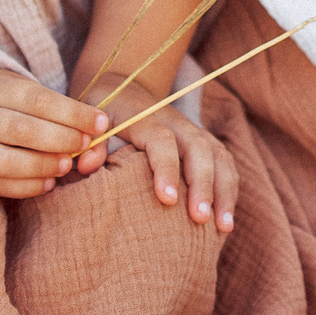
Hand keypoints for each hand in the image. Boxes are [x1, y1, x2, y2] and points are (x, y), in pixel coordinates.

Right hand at [0, 67, 106, 197]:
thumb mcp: (8, 82)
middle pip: (22, 130)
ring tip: (66, 166)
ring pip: (4, 162)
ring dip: (41, 166)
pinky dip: (23, 187)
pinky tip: (45, 183)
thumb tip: (90, 126)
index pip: (38, 100)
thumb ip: (44, 103)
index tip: (101, 122)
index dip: (73, 113)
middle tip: (86, 145)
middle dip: (61, 140)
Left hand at [84, 82, 237, 231]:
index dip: (166, 168)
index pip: (162, 140)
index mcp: (146, 118)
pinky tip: (226, 218)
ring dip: (224, 190)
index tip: (167, 200)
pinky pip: (224, 162)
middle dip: (203, 184)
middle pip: (199, 148)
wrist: (126, 87)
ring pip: (218, 155)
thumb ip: (90, 142)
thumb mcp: (92, 121)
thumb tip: (86, 165)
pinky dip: (229, 188)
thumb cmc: (106, 112)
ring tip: (223, 227)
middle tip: (201, 219)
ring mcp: (193, 132)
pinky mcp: (204, 142)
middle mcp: (176, 123)